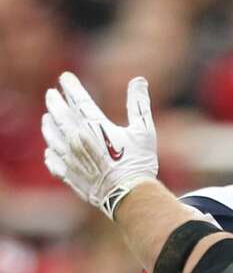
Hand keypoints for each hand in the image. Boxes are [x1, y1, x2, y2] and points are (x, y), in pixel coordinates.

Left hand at [42, 72, 157, 217]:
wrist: (129, 195)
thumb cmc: (138, 163)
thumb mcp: (145, 131)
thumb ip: (139, 104)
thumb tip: (139, 80)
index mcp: (94, 126)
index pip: (77, 98)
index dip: (70, 85)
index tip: (65, 77)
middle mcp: (76, 138)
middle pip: (58, 113)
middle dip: (54, 101)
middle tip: (52, 94)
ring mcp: (69, 156)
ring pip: (50, 134)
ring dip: (48, 123)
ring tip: (47, 118)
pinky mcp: (67, 174)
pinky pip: (52, 160)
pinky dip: (50, 152)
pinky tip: (51, 150)